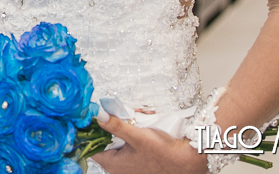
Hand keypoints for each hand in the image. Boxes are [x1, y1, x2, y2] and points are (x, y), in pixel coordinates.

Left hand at [90, 111, 206, 173]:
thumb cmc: (164, 154)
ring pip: (118, 139)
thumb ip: (116, 126)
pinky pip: (129, 142)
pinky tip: (145, 121)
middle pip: (105, 139)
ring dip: (126, 125)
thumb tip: (97, 115)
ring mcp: (127, 164)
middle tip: (123, 112)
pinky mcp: (136, 160)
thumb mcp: (138, 136)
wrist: (188, 162)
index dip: (89, 129)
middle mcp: (118, 167)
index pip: (90, 145)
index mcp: (113, 164)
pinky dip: (134, 131)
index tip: (92, 114)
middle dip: (114, 123)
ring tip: (140, 115)